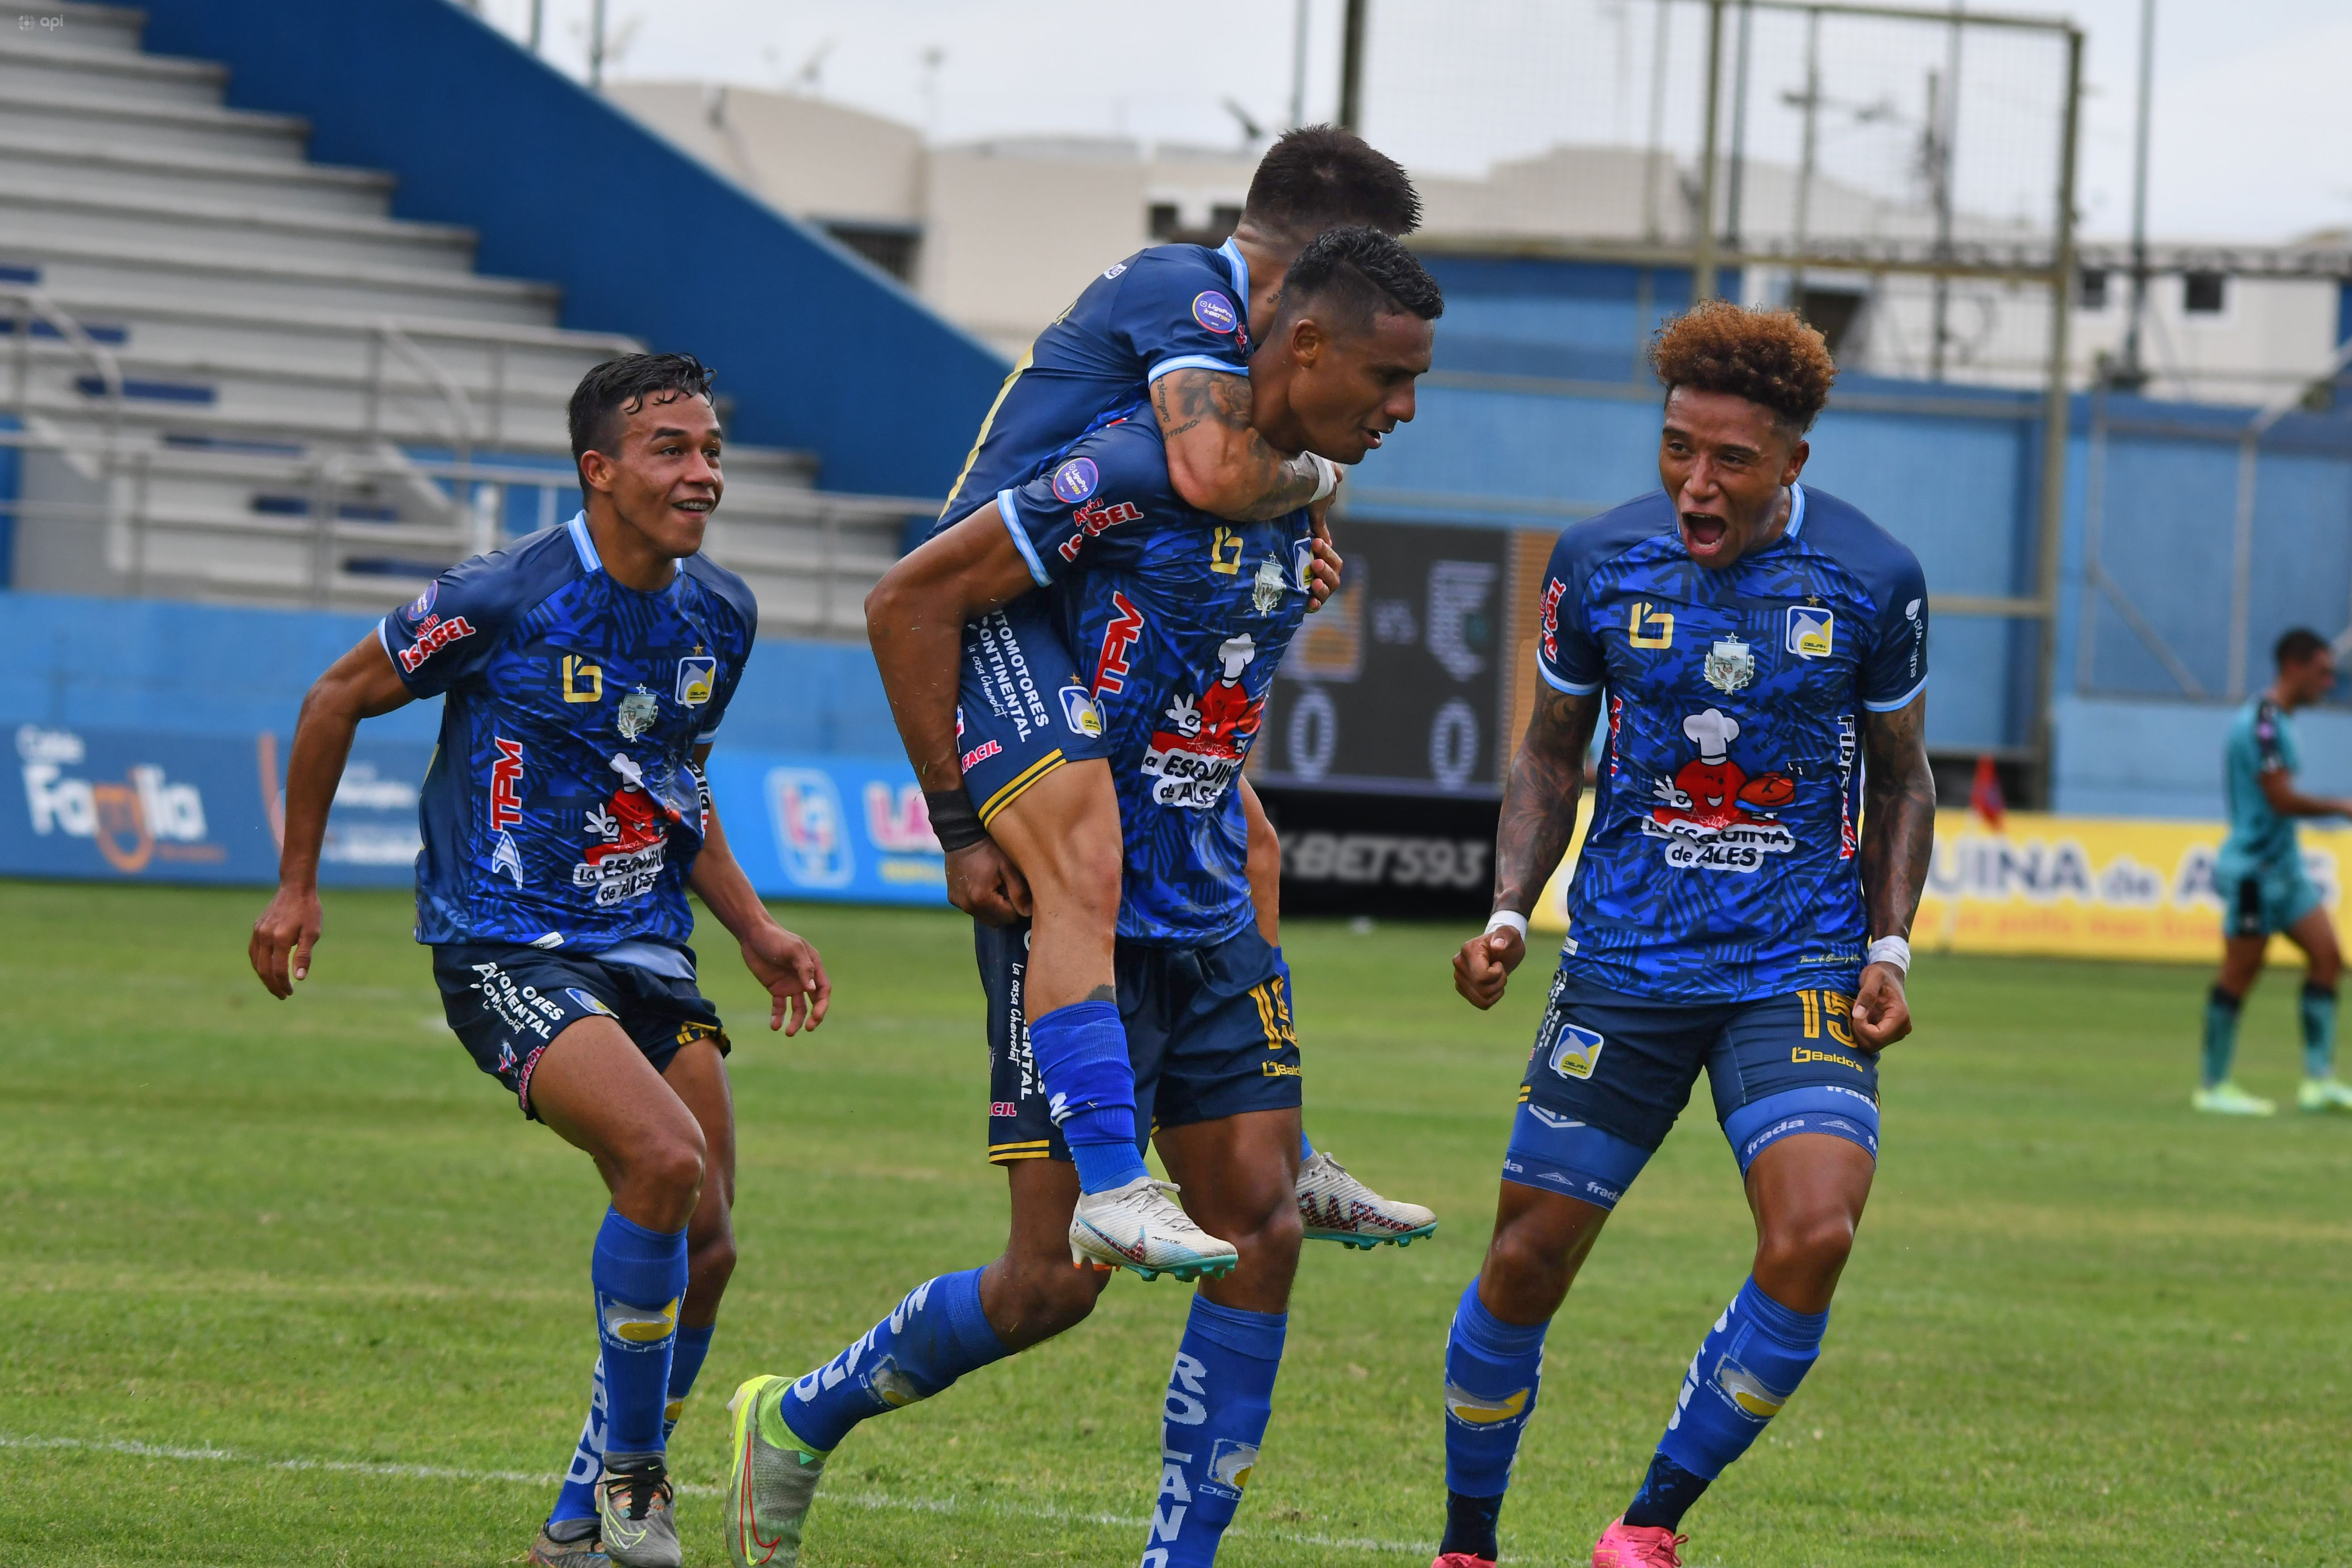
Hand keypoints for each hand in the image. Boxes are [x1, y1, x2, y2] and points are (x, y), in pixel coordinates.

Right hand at [249, 883, 322, 999]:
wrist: (295, 888)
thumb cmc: (308, 910)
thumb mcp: (312, 932)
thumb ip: (304, 955)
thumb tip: (299, 978)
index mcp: (280, 938)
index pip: (278, 970)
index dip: (283, 984)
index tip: (291, 992)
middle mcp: (265, 936)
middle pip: (264, 969)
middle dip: (272, 985)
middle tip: (283, 995)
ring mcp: (258, 932)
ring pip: (256, 962)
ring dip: (264, 977)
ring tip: (275, 986)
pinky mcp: (256, 929)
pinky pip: (253, 952)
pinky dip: (258, 964)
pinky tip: (266, 970)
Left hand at [741, 922, 831, 1033]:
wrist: (752, 935)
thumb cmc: (775, 938)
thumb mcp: (792, 950)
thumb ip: (804, 968)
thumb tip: (813, 990)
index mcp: (813, 967)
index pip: (823, 990)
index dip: (822, 1005)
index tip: (815, 1017)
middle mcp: (804, 978)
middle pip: (814, 1002)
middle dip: (813, 1017)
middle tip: (808, 1028)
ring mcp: (790, 984)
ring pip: (797, 1008)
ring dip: (795, 1021)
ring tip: (788, 1033)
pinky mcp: (775, 988)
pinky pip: (779, 1007)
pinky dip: (778, 1017)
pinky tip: (774, 1025)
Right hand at [946, 837, 1031, 925]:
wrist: (962, 835)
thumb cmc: (989, 848)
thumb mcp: (1009, 867)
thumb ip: (1020, 892)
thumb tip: (1028, 913)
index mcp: (982, 899)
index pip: (1010, 917)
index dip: (1018, 906)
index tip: (1019, 890)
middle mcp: (967, 905)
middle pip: (997, 921)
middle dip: (1007, 909)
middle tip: (1008, 887)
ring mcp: (958, 903)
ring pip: (985, 917)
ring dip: (994, 908)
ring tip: (997, 885)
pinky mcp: (953, 898)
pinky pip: (973, 909)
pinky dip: (982, 903)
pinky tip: (984, 885)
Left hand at [1304, 527, 1343, 612]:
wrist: (1284, 579)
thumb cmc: (1296, 557)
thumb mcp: (1300, 546)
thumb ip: (1306, 538)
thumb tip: (1306, 526)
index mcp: (1329, 564)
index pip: (1332, 558)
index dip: (1325, 551)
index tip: (1315, 542)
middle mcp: (1329, 578)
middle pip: (1333, 575)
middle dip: (1324, 569)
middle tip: (1315, 563)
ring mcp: (1323, 592)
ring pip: (1328, 591)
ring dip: (1322, 587)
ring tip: (1315, 582)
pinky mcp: (1313, 604)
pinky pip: (1316, 606)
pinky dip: (1315, 604)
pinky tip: (1310, 601)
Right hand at [1453, 924, 1526, 1009]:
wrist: (1501, 950)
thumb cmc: (1507, 941)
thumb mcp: (1512, 934)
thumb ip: (1505, 935)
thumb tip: (1497, 945)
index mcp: (1468, 950)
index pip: (1481, 976)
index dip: (1497, 974)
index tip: (1499, 963)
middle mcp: (1459, 963)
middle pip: (1482, 989)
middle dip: (1499, 982)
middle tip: (1501, 970)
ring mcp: (1458, 977)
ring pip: (1481, 999)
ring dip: (1496, 991)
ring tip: (1497, 977)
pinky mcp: (1462, 988)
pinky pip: (1480, 1003)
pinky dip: (1492, 998)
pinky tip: (1493, 986)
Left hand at [1851, 962, 1910, 1050]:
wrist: (1888, 975)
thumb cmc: (1880, 974)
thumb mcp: (1872, 977)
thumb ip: (1867, 995)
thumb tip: (1858, 1015)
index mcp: (1900, 1016)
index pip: (1877, 1036)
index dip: (1862, 1028)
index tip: (1855, 1013)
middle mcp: (1902, 1029)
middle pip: (1874, 1044)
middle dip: (1859, 1032)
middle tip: (1854, 1014)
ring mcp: (1895, 1033)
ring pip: (1871, 1045)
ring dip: (1859, 1033)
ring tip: (1857, 1014)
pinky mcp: (1888, 1034)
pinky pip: (1871, 1042)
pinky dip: (1861, 1033)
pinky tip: (1859, 1019)